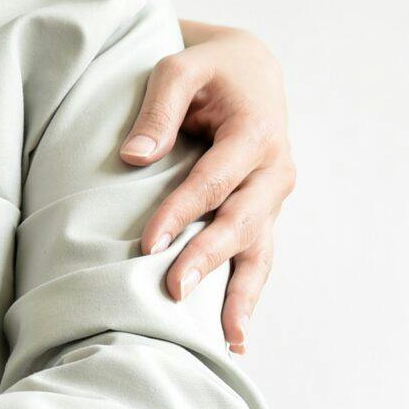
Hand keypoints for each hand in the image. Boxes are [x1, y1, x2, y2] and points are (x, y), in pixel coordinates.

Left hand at [119, 23, 295, 352]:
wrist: (251, 69)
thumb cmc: (209, 69)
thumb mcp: (179, 68)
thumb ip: (157, 110)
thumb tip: (134, 157)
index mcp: (257, 134)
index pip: (213, 182)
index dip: (181, 213)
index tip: (147, 243)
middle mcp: (275, 171)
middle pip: (239, 223)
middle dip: (207, 259)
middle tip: (173, 291)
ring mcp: (274, 196)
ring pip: (259, 250)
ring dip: (242, 294)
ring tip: (228, 339)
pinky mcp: (266, 212)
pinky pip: (259, 256)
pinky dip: (249, 293)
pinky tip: (236, 333)